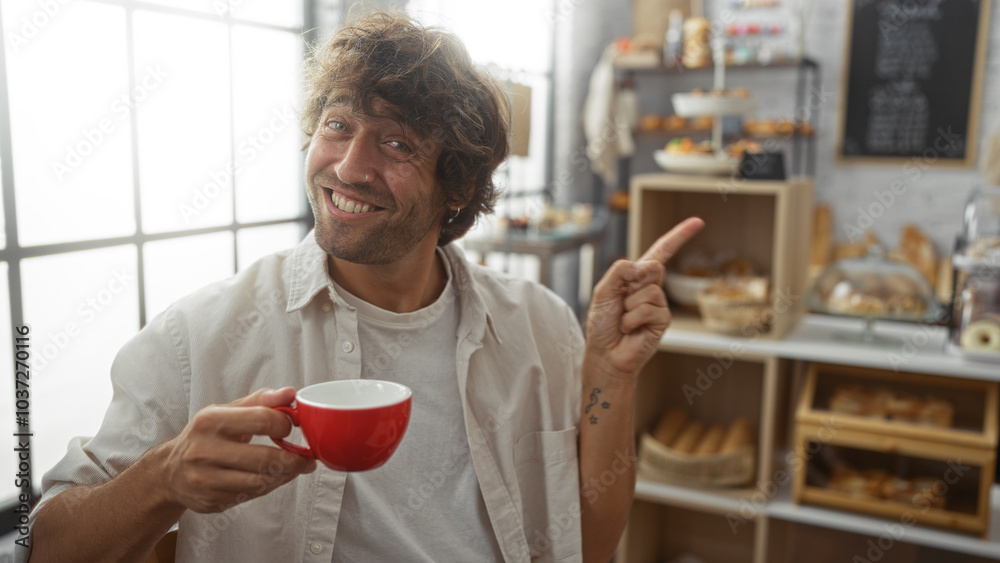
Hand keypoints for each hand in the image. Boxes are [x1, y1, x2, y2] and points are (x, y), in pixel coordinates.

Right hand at [158, 387, 315, 512]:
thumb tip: (291, 393)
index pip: (262, 419)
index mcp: (211, 421)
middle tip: (306, 458)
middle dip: (294, 459)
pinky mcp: (210, 501)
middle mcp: (204, 450)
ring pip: (260, 482)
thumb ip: (261, 401)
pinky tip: (272, 479)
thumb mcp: (227, 411)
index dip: (285, 424)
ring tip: (293, 469)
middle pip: (265, 458)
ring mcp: (205, 479)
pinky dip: (267, 488)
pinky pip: (250, 496)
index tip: (293, 427)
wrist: (169, 471)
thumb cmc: (205, 436)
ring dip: (284, 476)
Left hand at [585, 217, 703, 379]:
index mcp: (636, 276)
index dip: (679, 236)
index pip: (661, 251)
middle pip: (654, 267)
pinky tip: (630, 329)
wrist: (605, 353)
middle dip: (634, 282)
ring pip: (650, 291)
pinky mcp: (663, 320)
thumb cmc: (602, 323)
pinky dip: (634, 319)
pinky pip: (650, 309)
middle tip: (622, 301)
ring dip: (630, 307)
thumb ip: (620, 270)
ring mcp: (659, 304)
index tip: (698, 222)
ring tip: (624, 320)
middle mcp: (650, 287)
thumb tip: (646, 265)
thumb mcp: (603, 290)